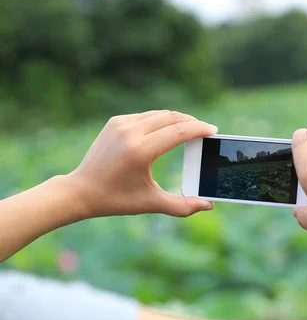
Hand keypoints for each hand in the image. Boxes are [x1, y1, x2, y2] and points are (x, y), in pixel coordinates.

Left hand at [67, 111, 216, 217]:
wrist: (81, 190)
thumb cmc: (117, 199)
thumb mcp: (151, 203)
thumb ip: (182, 205)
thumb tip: (208, 205)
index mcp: (140, 151)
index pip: (178, 132)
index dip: (199, 129)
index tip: (213, 130)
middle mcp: (130, 133)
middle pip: (171, 118)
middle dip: (192, 122)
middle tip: (206, 130)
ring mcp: (121, 124)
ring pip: (159, 114)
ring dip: (177, 119)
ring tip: (191, 129)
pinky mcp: (115, 122)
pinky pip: (146, 116)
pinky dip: (161, 120)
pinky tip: (169, 129)